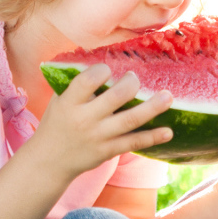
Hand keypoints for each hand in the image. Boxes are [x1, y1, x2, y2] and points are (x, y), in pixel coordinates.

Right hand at [25, 65, 174, 177]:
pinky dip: (152, 137)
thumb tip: (104, 57)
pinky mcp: (108, 151)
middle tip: (135, 79)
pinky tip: (168, 132)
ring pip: (130, 120)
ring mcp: (98, 137)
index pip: (87, 81)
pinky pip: (134, 143)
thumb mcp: (60, 100)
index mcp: (69, 102)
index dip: (102, 71)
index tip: (108, 69)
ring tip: (168, 97)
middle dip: (131, 84)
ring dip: (152, 108)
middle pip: (115, 98)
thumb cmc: (58, 123)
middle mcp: (84, 119)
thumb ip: (78, 84)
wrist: (48, 161)